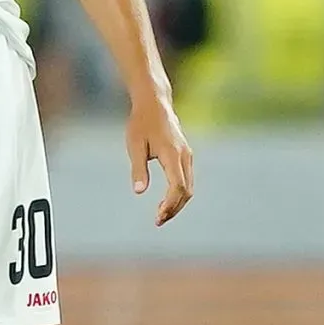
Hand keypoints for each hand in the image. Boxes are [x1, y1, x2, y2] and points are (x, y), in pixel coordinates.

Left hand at [125, 93, 193, 224]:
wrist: (154, 103)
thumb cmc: (141, 123)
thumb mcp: (134, 145)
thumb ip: (138, 168)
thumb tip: (138, 191)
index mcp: (172, 154)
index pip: (177, 187)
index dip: (170, 205)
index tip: (158, 217)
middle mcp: (184, 156)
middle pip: (186, 191)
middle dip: (174, 209)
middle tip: (158, 221)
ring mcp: (187, 156)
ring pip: (189, 187)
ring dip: (177, 204)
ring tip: (160, 215)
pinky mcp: (185, 156)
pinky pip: (186, 180)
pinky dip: (178, 194)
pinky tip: (165, 202)